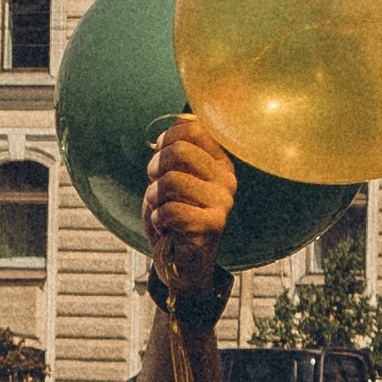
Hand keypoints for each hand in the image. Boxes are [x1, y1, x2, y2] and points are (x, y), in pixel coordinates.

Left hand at [142, 112, 236, 297]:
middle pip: (179, 150)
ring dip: (154, 197)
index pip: (192, 127)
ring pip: (171, 180)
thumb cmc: (173, 217)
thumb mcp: (171, 176)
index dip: (165, 140)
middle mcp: (227, 179)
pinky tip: (168, 229)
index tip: (162, 162)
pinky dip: (157, 220)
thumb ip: (177, 147)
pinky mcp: (213, 226)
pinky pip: (169, 211)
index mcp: (219, 161)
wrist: (179, 263)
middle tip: (158, 188)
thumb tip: (182, 119)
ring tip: (163, 210)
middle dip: (156, 168)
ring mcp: (223, 203)